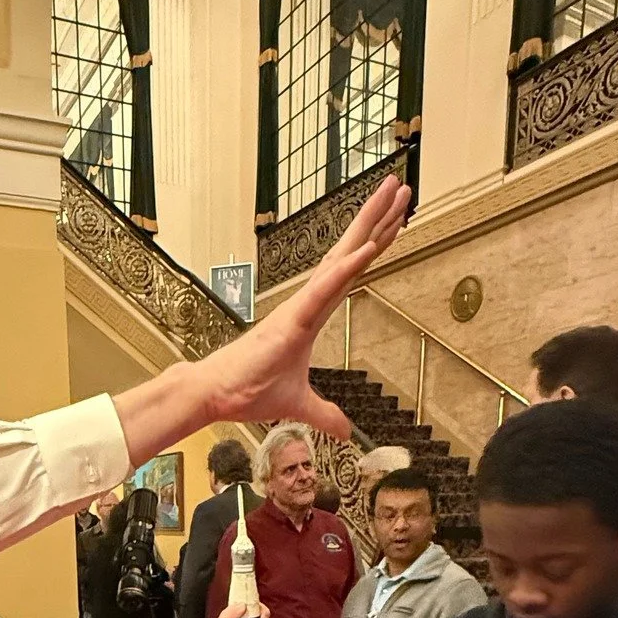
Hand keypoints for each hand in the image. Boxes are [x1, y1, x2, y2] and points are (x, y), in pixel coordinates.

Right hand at [192, 177, 410, 437]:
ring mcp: (301, 307)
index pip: (350, 272)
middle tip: (401, 187)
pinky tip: (368, 247)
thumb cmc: (249, 390)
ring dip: (369, 226)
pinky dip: (347, 268)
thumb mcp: (300, 405)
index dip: (373, 245)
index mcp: (312, 313)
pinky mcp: (292, 320)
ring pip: (343, 257)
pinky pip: (325, 289)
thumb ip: (324, 413)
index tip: (394, 220)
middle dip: (377, 219)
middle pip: (350, 252)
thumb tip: (343, 430)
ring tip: (392, 194)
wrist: (217, 394)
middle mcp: (309, 301)